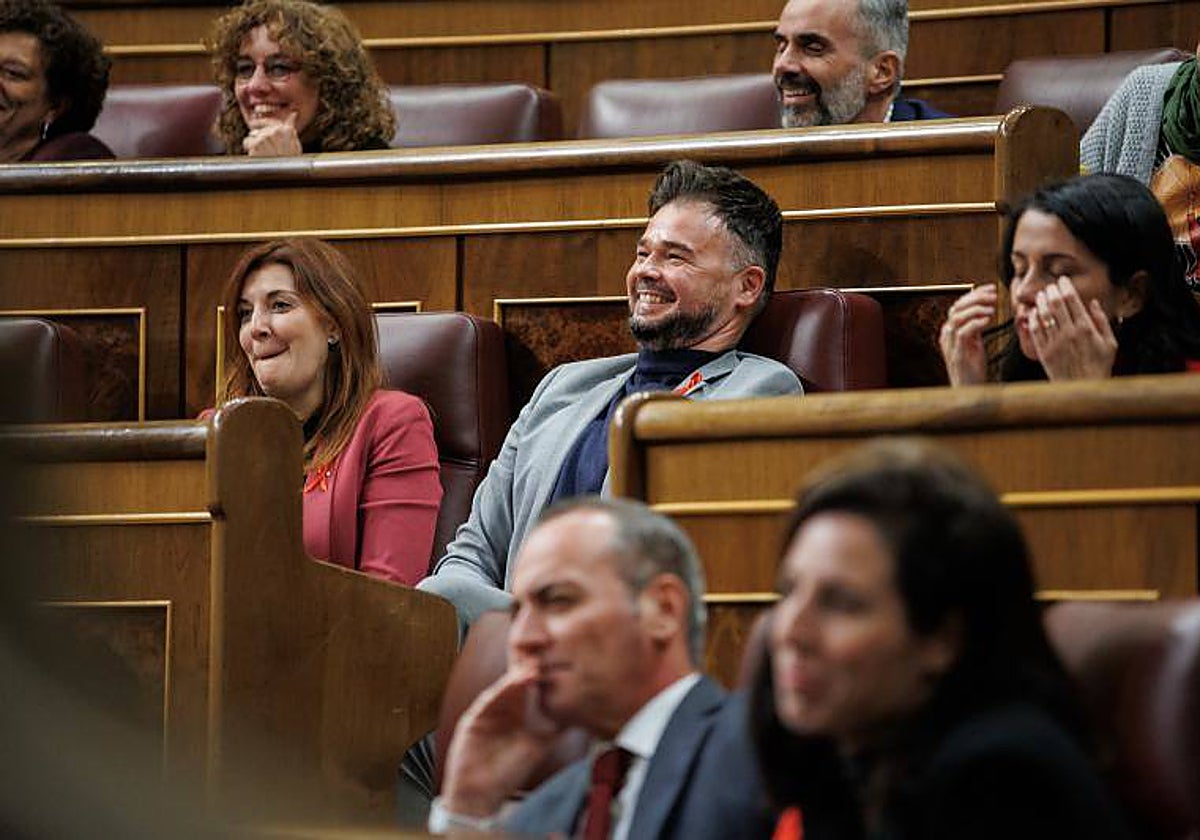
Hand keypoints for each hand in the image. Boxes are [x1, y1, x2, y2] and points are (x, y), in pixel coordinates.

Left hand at [242, 111, 302, 156]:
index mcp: (287, 130)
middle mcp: (276, 131)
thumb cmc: (289, 162)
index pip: (272, 122)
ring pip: (253, 135)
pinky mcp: (255, 144)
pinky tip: (258, 156)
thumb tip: (293, 113)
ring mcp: (265, 137)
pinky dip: (249, 149)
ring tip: (264, 155)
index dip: (265, 127)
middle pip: (261, 130)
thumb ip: (291, 127)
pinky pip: (247, 142)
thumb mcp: (295, 143)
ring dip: (255, 144)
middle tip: (268, 152)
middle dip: (261, 139)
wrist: (284, 177)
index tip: (261, 131)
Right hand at [441, 661, 563, 817]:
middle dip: (529, 668)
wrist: (482, 794)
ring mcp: (488, 711)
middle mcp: (503, 707)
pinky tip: (511, 685)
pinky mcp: (474, 719)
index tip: (560, 661)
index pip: (530, 686)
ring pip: (504, 689)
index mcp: (518, 710)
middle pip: (516, 681)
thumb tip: (578, 716)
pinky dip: (499, 693)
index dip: (542, 673)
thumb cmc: (509, 771)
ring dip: (517, 679)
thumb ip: (555, 729)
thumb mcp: (538, 746)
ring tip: (533, 670)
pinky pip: (487, 702)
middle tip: (546, 657)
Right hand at [939, 283, 996, 385]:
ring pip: (958, 317)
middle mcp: (947, 335)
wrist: (968, 392)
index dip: (974, 295)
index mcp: (950, 331)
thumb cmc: (973, 370)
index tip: (991, 289)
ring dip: (977, 308)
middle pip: (956, 307)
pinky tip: (989, 319)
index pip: (958, 305)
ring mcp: (950, 345)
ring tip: (993, 307)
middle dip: (976, 298)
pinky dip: (976, 322)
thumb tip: (984, 312)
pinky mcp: (957, 354)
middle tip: (994, 295)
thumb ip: (975, 329)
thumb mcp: (974, 345)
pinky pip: (963, 332)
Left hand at [1027, 277, 1116, 380]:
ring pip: (1043, 315)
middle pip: (1056, 304)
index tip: (1063, 280)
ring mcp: (1054, 342)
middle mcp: (1069, 333)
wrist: (1083, 389)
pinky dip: (1033, 319)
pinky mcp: (1043, 352)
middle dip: (1052, 291)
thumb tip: (1094, 303)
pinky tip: (1034, 313)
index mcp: (1086, 329)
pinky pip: (1035, 331)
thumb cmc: (1099, 366)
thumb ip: (1102, 321)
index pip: (1073, 301)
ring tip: (1041, 295)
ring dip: (1041, 302)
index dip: (1066, 287)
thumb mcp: (1110, 343)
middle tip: (1050, 285)